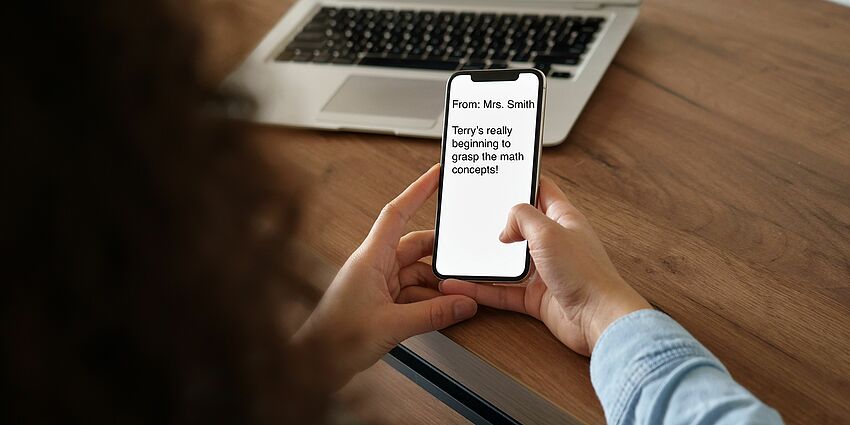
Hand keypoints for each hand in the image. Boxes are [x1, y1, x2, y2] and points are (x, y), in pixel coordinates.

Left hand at [295, 164, 476, 388]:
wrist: (313, 365)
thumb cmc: (334, 339)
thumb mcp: (392, 325)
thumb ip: (433, 314)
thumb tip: (463, 303)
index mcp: (370, 258)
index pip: (397, 214)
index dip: (418, 190)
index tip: (436, 175)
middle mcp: (374, 266)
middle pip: (415, 247)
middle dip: (442, 254)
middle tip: (466, 258)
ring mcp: (377, 285)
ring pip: (417, 274)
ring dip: (438, 285)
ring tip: (460, 296)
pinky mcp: (380, 304)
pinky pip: (413, 294)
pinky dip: (431, 300)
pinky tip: (445, 310)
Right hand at [440, 176, 649, 355]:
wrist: (598, 320)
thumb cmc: (586, 275)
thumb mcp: (549, 231)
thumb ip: (522, 217)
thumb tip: (505, 227)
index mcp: (563, 219)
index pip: (542, 190)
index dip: (523, 180)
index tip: (501, 175)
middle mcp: (554, 243)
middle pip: (520, 227)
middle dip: (497, 222)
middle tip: (473, 214)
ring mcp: (545, 271)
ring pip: (508, 262)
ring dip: (486, 259)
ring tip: (461, 253)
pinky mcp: (536, 297)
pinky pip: (502, 291)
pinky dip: (482, 290)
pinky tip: (463, 286)